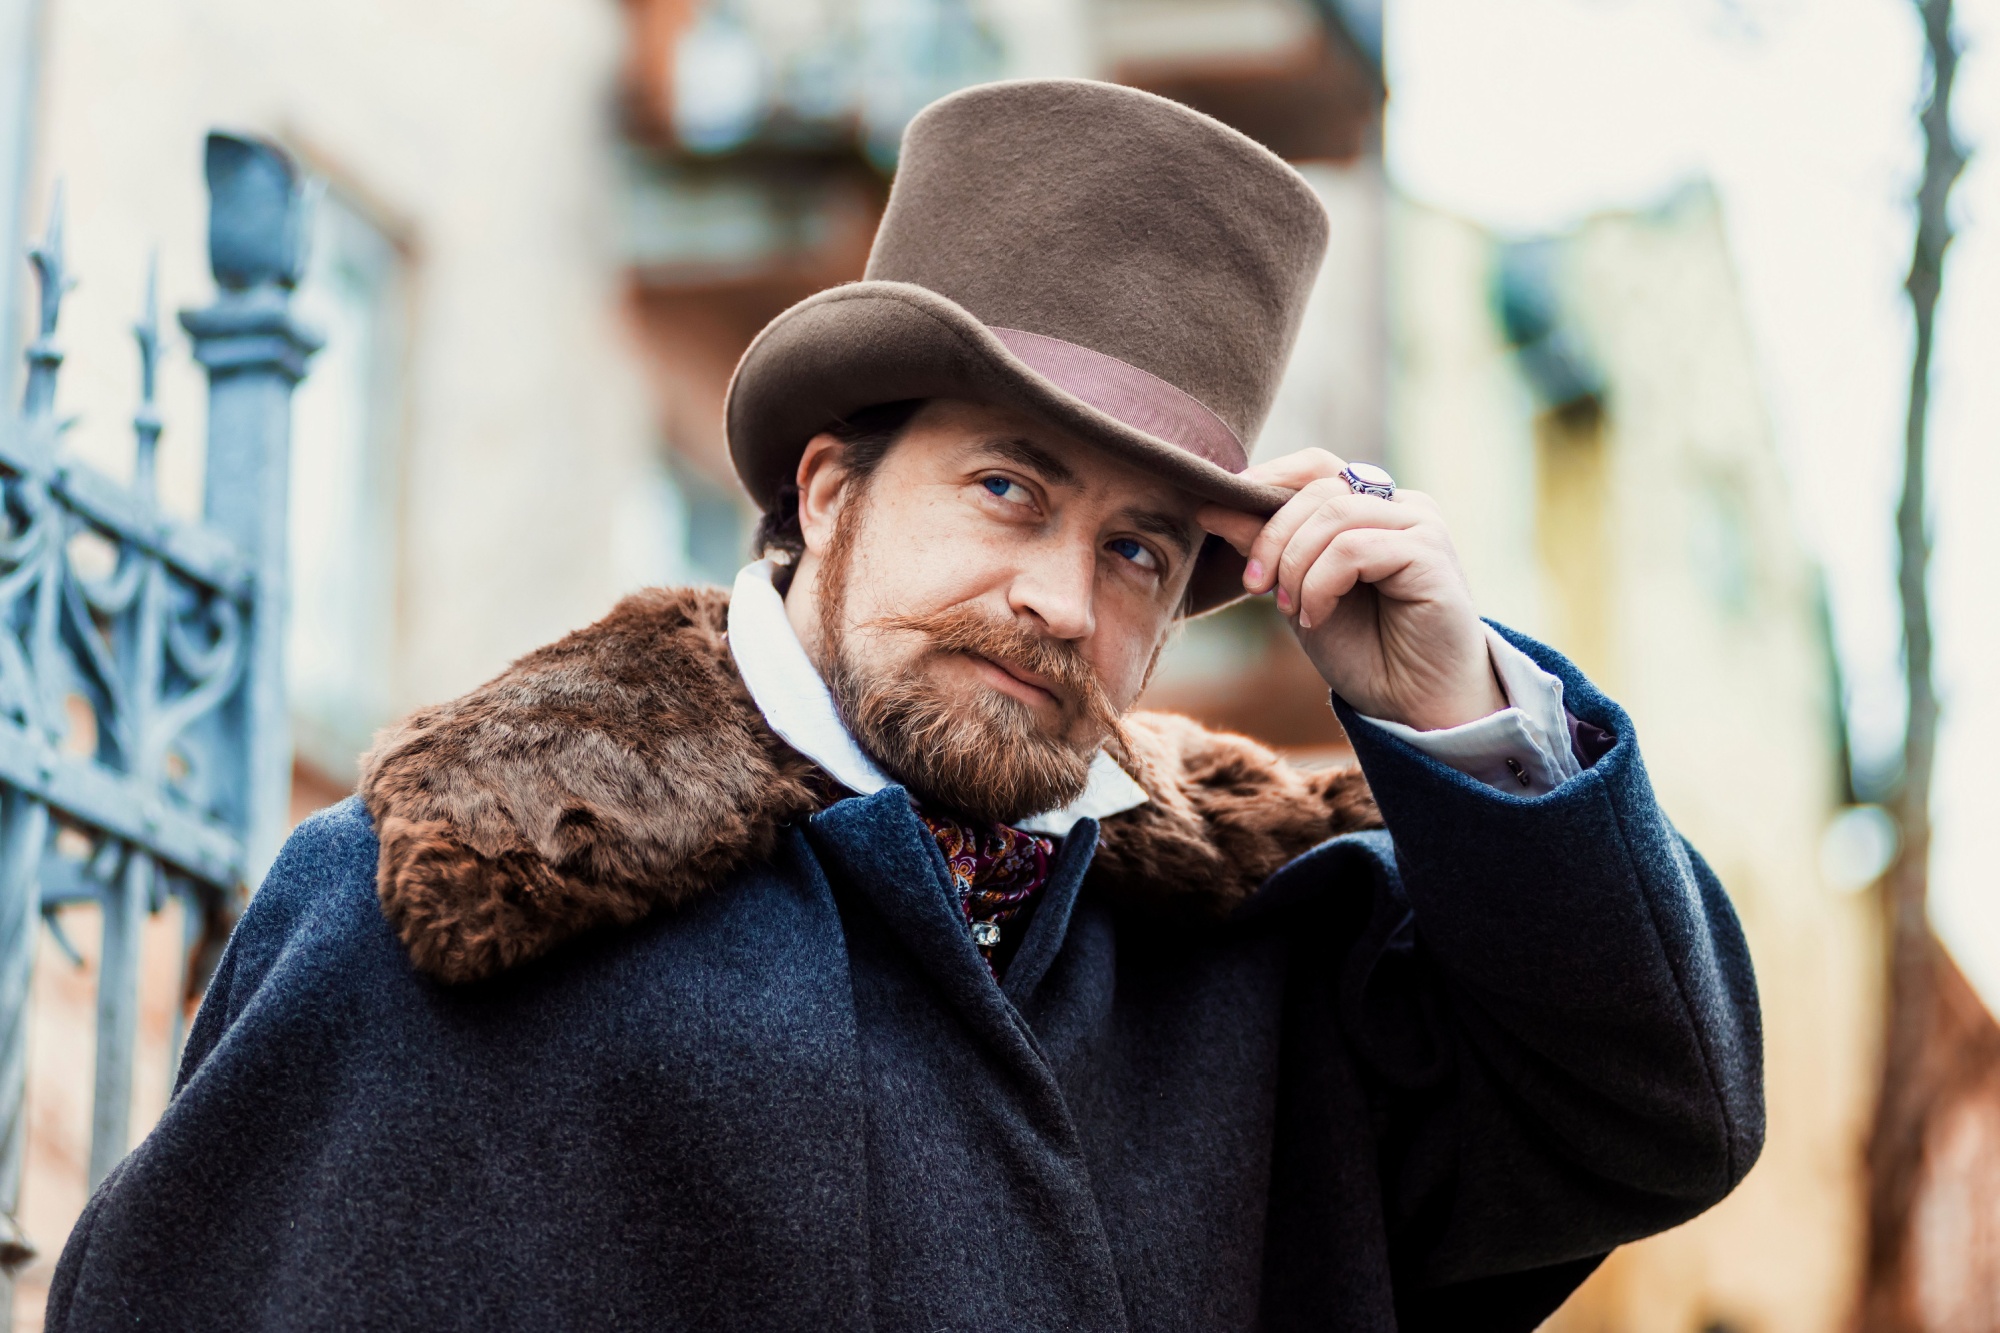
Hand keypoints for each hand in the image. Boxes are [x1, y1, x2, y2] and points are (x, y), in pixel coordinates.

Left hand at [1197, 450, 1504, 730]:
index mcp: (1371, 508)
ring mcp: (1420, 526)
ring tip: (1289, 610)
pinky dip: (1320, 584)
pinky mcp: (1430, 553)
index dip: (1266, 480)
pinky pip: (1354, 548)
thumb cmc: (1363, 649)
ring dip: (1296, 565)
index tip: (1216, 512)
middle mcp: (1401, 507)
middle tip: (1254, 586)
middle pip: (1319, 489)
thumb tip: (1211, 506)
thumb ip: (1266, 548)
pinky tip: (1315, 618)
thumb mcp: (1297, 592)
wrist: (1413, 704)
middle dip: (1272, 536)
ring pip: (1334, 514)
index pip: (1315, 467)